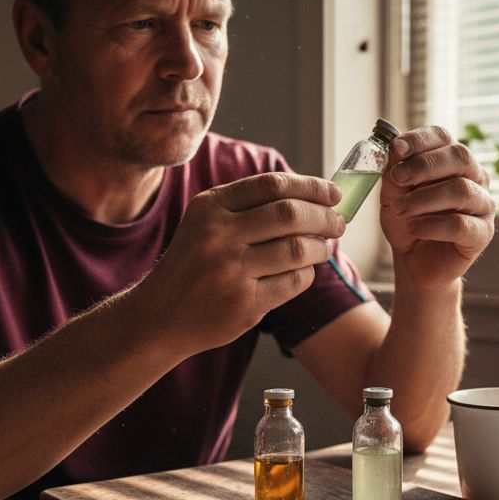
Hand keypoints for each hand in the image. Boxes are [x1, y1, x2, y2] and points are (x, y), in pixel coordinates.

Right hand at [132, 172, 345, 352]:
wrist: (160, 315)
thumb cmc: (194, 263)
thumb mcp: (206, 223)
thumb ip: (250, 207)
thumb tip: (316, 198)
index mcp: (210, 207)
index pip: (273, 185)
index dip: (311, 186)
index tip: (333, 194)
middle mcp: (218, 235)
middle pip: (290, 214)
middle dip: (324, 217)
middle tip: (338, 223)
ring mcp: (230, 271)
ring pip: (297, 249)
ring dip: (320, 248)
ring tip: (323, 248)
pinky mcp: (244, 303)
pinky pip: (293, 282)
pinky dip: (306, 274)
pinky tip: (303, 272)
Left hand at [379, 126, 495, 290]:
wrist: (414, 261)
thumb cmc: (406, 220)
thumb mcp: (392, 194)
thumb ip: (394, 172)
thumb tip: (394, 150)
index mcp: (452, 160)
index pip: (443, 137)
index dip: (420, 140)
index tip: (396, 148)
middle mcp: (474, 177)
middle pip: (460, 157)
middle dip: (424, 165)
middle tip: (398, 179)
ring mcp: (483, 204)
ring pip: (462, 190)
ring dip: (424, 199)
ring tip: (399, 210)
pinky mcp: (483, 233)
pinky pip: (461, 224)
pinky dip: (432, 225)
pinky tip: (414, 228)